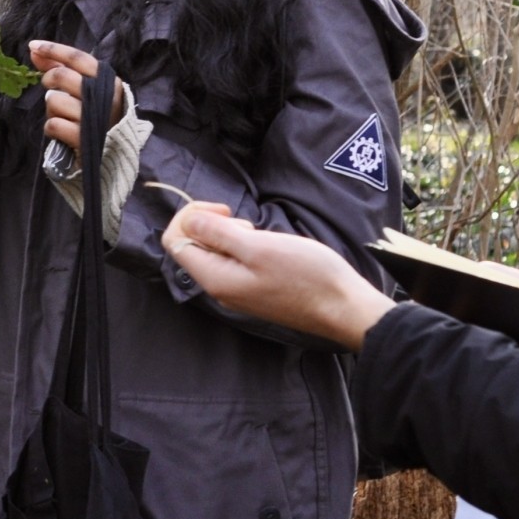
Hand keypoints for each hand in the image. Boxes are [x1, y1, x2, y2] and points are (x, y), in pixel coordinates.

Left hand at [29, 40, 129, 149]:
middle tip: (50, 88)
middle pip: (62, 76)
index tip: (33, 46)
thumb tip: (33, 50)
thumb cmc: (94, 115)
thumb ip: (60, 67)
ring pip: (54, 100)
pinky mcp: (84, 138)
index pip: (77, 57)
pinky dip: (52, 128)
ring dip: (51, 109)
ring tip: (62, 116)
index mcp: (107, 80)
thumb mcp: (85, 89)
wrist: (112, 152)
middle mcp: (104, 96)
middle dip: (49, 80)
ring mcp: (94, 118)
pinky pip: (53, 124)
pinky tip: (62, 131)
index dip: (53, 50)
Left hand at [160, 203, 393, 349]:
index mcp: (214, 278)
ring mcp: (238, 290)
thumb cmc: (306, 275)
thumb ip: (217, 234)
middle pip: (193, 246)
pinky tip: (268, 246)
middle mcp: (220, 287)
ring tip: (260, 235)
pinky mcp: (255, 289)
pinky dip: (246, 247)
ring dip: (231, 234)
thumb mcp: (258, 246)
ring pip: (216, 252)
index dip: (190, 216)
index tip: (223, 210)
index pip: (175, 241)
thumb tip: (186, 222)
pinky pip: (235, 262)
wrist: (344, 307)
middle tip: (246, 224)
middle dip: (212, 225)